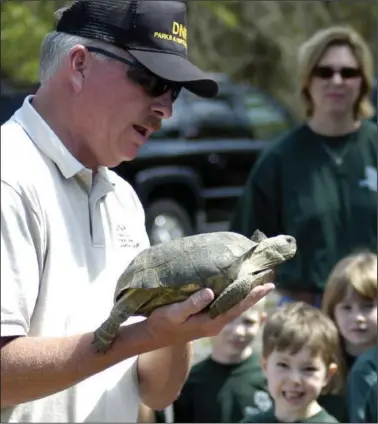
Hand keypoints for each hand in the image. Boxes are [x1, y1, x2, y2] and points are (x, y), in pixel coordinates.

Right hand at [144, 282, 274, 345]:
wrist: (154, 337)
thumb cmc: (163, 323)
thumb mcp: (174, 313)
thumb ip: (191, 304)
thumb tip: (210, 291)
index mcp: (212, 323)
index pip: (237, 307)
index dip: (252, 296)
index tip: (267, 286)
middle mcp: (216, 323)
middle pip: (239, 307)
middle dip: (254, 294)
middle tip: (269, 281)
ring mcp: (212, 321)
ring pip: (233, 306)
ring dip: (245, 295)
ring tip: (257, 282)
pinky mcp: (207, 318)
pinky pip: (225, 306)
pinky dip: (234, 296)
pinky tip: (235, 288)